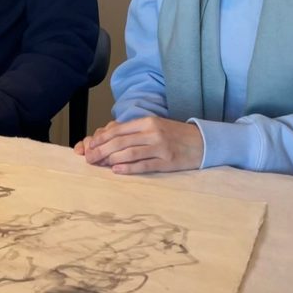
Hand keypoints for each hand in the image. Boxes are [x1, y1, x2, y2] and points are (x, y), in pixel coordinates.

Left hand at [74, 116, 203, 174]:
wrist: (203, 142)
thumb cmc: (174, 135)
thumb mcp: (154, 126)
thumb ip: (133, 131)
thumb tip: (108, 138)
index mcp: (147, 122)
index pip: (118, 130)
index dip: (101, 138)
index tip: (89, 146)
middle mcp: (153, 132)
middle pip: (120, 141)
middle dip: (101, 150)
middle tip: (89, 159)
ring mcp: (160, 147)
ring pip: (129, 153)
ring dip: (111, 159)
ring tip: (99, 165)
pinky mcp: (167, 162)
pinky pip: (144, 165)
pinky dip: (128, 168)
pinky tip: (116, 170)